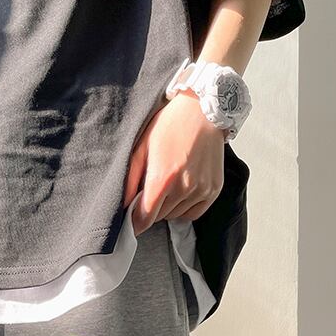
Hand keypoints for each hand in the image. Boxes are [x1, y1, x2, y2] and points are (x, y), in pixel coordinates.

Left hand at [124, 91, 225, 235]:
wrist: (202, 111)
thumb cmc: (168, 127)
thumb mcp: (141, 149)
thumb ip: (129, 181)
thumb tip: (122, 206)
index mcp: (162, 178)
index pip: (145, 218)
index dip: (135, 223)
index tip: (131, 223)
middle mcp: (184, 187)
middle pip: (158, 217)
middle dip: (150, 208)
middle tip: (150, 189)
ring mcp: (201, 190)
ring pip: (174, 215)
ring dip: (167, 207)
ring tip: (168, 184)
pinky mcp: (214, 190)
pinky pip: (192, 213)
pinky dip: (183, 208)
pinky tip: (181, 190)